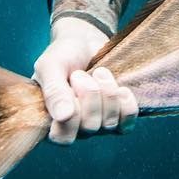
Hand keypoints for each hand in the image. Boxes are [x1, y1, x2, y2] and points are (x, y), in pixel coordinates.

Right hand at [32, 17, 139, 143]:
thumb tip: (63, 116)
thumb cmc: (63, 55)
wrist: (86, 41)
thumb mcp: (50, 66)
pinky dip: (126, 104)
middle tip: (81, 74)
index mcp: (51, 121)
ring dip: (107, 93)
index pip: (62, 138)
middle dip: (89, 95)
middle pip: (89, 128)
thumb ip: (52, 91)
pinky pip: (127, 124)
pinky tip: (120, 88)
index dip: (70, 117)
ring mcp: (98, 125)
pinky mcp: (118, 118)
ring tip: (99, 72)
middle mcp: (75, 128)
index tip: (69, 87)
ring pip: (109, 124)